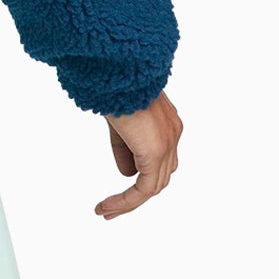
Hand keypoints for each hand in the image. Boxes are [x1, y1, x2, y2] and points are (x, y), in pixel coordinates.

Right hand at [93, 89, 181, 219]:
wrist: (118, 68)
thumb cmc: (115, 84)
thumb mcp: (119, 119)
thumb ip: (124, 146)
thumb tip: (126, 173)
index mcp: (167, 122)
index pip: (159, 157)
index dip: (140, 171)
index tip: (121, 181)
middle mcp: (172, 135)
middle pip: (159, 175)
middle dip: (136, 193)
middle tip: (112, 206)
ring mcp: (167, 144)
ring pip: (153, 186)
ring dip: (129, 202)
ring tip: (106, 210)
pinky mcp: (155, 153)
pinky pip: (144, 189)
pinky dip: (126, 202)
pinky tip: (108, 207)